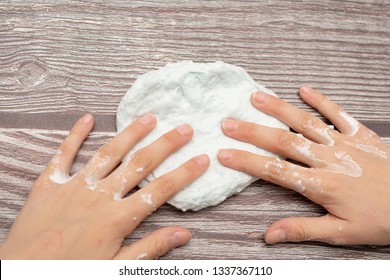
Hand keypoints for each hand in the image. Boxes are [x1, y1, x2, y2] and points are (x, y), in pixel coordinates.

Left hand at [0, 113, 208, 258]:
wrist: (21, 275)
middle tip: (184, 128)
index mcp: (118, 218)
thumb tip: (184, 234)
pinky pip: (64, 154)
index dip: (185, 173)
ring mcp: (74, 186)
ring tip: (149, 117)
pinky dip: (75, 135)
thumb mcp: (115, 268)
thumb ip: (150, 248)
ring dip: (131, 133)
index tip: (202, 159)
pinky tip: (87, 118)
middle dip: (166, 145)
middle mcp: (100, 195)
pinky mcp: (50, 184)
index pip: (161, 190)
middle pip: (140, 164)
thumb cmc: (71, 272)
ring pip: (109, 153)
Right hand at [218, 85, 389, 245]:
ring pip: (305, 122)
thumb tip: (269, 235)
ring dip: (278, 109)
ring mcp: (344, 143)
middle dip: (252, 131)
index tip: (223, 153)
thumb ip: (303, 229)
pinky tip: (303, 89)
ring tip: (256, 97)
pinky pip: (338, 113)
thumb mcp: (341, 233)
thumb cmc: (381, 220)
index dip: (246, 161)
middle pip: (283, 142)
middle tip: (228, 122)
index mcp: (321, 185)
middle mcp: (328, 159)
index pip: (274, 171)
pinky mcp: (361, 134)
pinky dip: (321, 100)